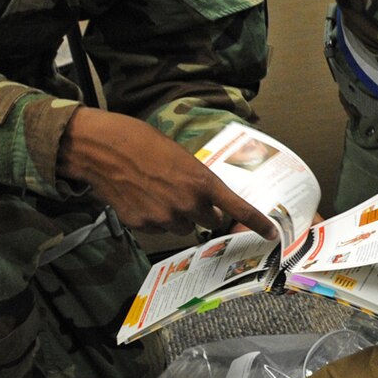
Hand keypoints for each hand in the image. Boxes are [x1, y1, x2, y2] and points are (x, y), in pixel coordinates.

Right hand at [57, 108, 277, 238]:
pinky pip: (158, 228)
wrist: (104, 149)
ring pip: (182, 227)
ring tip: (157, 192)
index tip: (272, 234)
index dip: (257, 223)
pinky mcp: (144, 225)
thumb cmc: (143, 143)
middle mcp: (188, 204)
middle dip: (203, 212)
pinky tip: (141, 197)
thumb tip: (208, 200)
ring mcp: (165, 217)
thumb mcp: (181, 157)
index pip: (238, 208)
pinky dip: (154, 217)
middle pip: (209, 221)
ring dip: (178, 216)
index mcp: (202, 182)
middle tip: (186, 194)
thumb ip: (198, 181)